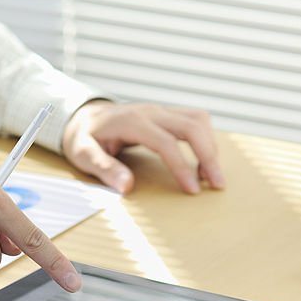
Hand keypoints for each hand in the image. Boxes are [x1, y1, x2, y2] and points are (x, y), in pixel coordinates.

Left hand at [61, 101, 222, 193]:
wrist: (84, 116)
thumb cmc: (84, 138)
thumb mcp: (83, 154)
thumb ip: (104, 168)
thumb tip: (127, 186)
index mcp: (132, 122)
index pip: (166, 143)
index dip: (182, 166)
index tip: (193, 190)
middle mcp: (151, 112)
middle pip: (192, 126)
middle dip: (209, 155)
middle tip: (217, 184)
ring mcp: (161, 110)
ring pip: (200, 120)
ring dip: (211, 146)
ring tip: (211, 176)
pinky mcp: (168, 114)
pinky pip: (196, 121)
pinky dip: (206, 140)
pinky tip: (203, 162)